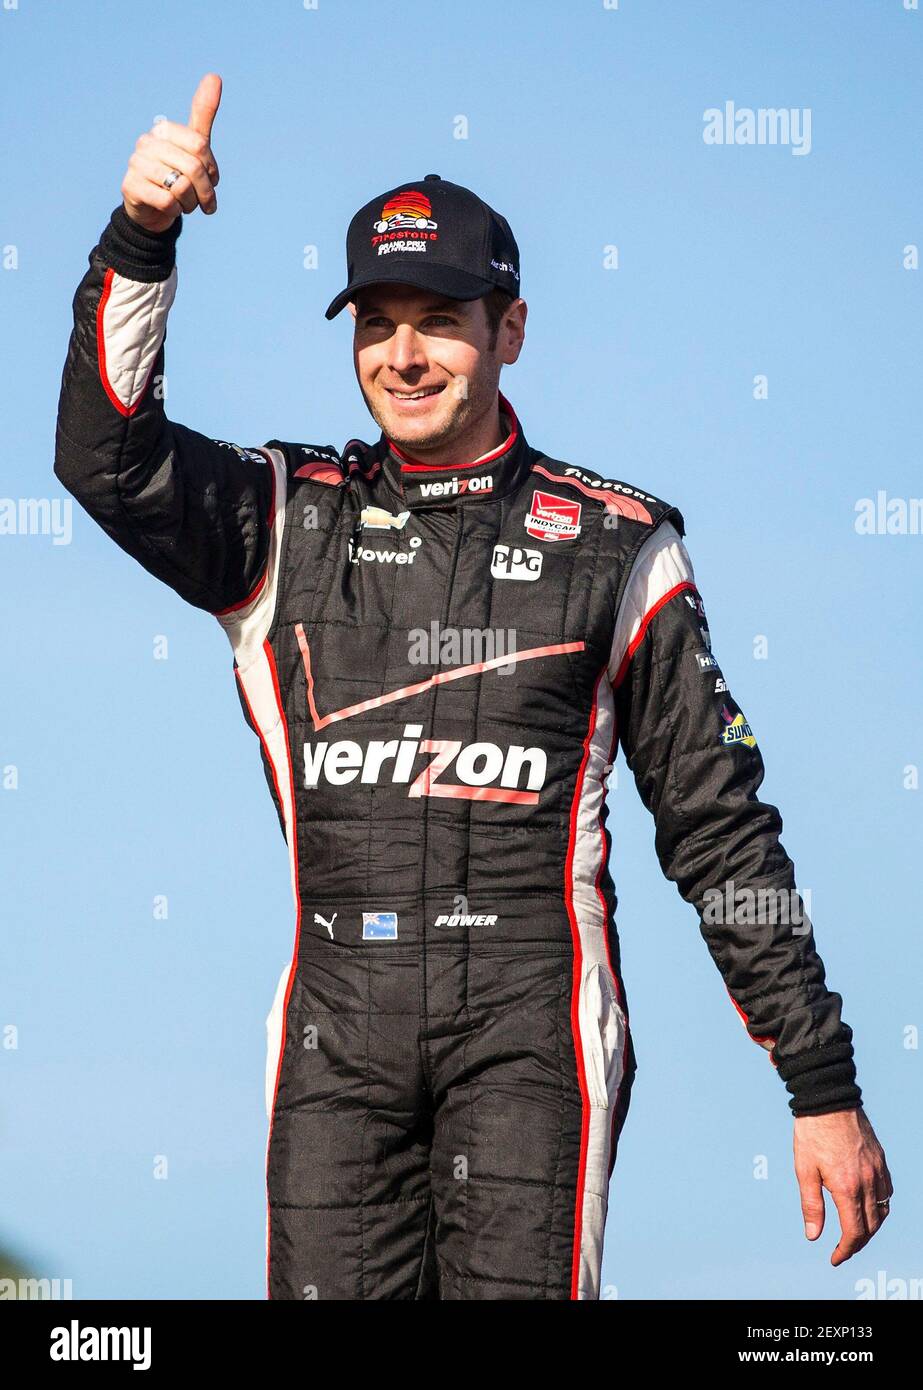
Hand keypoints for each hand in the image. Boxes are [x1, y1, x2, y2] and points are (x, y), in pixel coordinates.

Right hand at [121, 73, 221, 232]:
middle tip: (203, 201)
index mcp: (163, 129)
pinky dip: (175, 210)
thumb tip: (214, 76)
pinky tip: (169, 208)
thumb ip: (203, 114)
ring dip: (190, 203)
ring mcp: (135, 163)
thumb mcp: (195, 146)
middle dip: (205, 191)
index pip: (201, 147)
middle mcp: (146, 142)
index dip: (212, 170)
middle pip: (194, 168)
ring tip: (184, 204)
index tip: (211, 181)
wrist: (153, 209)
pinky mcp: (130, 186)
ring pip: (181, 187)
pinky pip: (167, 201)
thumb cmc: (177, 174)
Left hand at [794, 1107, 891, 1265]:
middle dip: (858, 1243)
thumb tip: (814, 1235)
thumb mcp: (804, 1170)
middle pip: (870, 1226)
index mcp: (847, 1187)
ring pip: (882, 1211)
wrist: (828, 1099)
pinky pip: (887, 1192)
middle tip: (843, 1250)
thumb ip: (811, 1205)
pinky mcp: (880, 1160)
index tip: (835, 1258)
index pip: (854, 1232)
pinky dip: (880, 1207)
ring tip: (856, 1233)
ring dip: (871, 1228)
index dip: (845, 1250)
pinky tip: (868, 1207)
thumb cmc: (812, 1132)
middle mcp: (867, 1181)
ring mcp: (877, 1170)